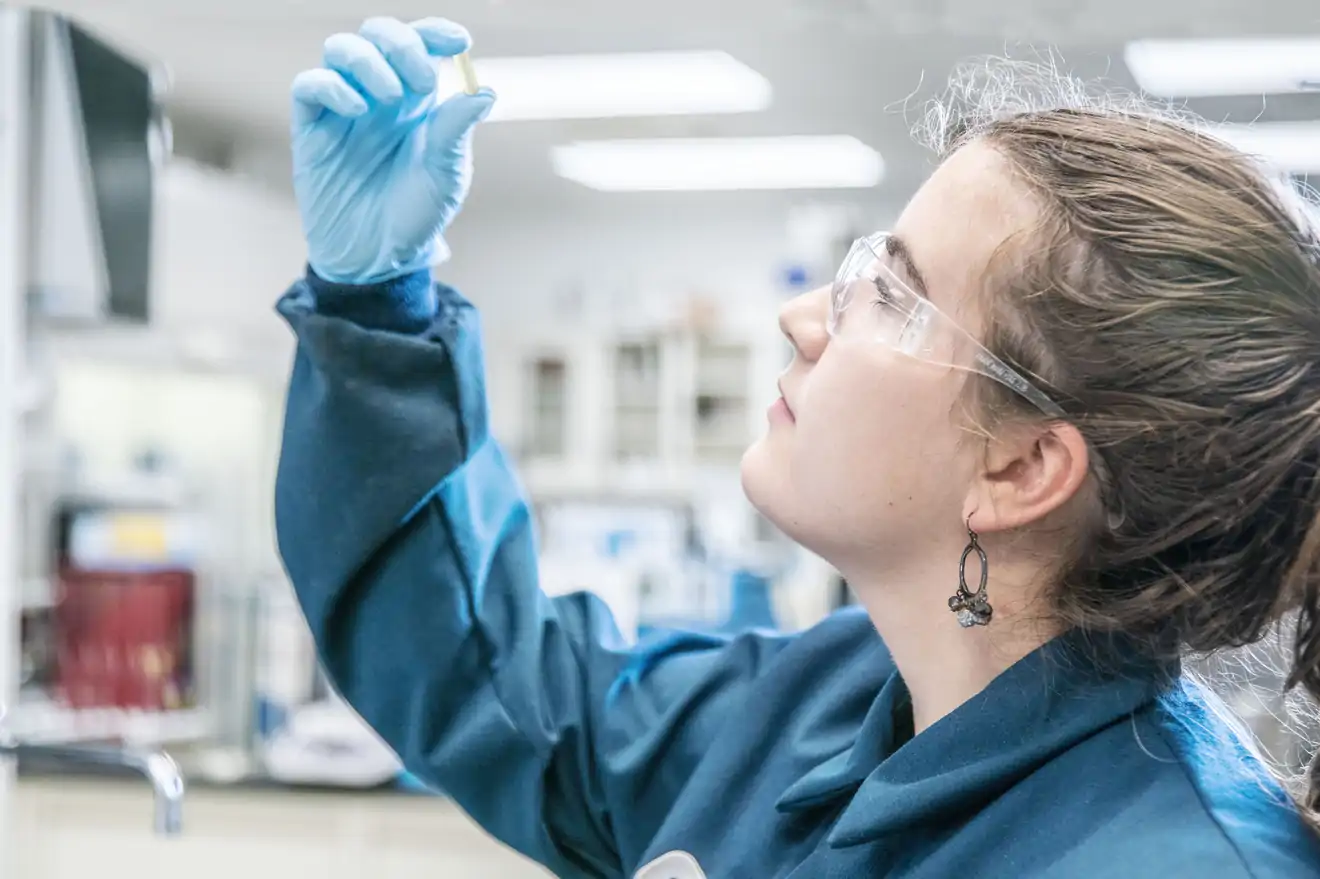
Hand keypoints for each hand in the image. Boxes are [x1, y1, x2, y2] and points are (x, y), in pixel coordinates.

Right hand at [291, 17, 495, 284]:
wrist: (378, 257)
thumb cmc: (416, 215)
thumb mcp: (447, 176)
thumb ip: (456, 131)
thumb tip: (484, 93)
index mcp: (417, 100)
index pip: (422, 45)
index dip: (436, 32)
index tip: (459, 42)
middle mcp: (379, 95)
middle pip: (378, 34)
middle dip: (401, 43)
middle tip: (422, 80)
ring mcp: (343, 108)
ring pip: (341, 48)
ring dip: (369, 61)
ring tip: (390, 98)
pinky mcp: (312, 128)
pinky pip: (309, 84)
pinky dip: (333, 86)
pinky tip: (357, 110)